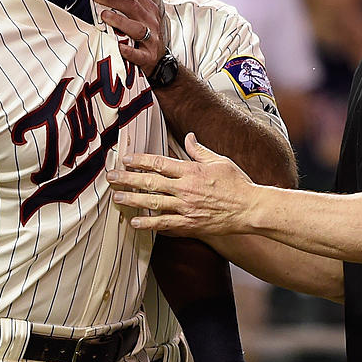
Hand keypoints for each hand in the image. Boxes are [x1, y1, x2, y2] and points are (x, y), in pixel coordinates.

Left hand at [92, 0, 167, 74]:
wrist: (160, 60)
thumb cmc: (146, 34)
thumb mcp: (144, 14)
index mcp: (150, 8)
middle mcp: (152, 21)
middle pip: (133, 5)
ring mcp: (151, 40)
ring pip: (137, 28)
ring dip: (119, 20)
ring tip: (104, 15)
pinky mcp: (148, 57)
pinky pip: (138, 54)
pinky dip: (128, 51)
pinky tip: (118, 47)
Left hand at [107, 133, 257, 236]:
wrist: (250, 209)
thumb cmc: (237, 183)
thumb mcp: (219, 161)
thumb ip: (199, 150)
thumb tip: (188, 137)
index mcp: (192, 171)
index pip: (159, 163)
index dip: (140, 160)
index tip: (126, 159)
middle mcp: (186, 189)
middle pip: (150, 182)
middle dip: (128, 179)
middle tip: (111, 177)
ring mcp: (187, 208)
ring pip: (153, 203)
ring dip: (132, 200)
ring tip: (116, 198)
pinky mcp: (190, 224)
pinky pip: (165, 224)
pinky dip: (149, 224)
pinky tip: (135, 223)